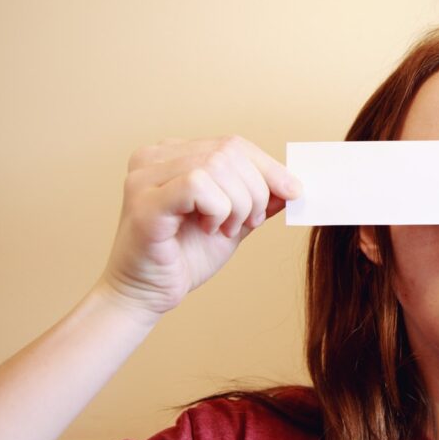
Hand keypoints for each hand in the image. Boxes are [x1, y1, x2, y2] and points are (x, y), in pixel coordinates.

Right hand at [97, 136, 300, 317]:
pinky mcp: (144, 202)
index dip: (269, 168)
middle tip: (248, 223)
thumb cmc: (185, 257)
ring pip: (217, 165)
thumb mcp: (234, 221)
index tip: (294, 192)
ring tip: (225, 229)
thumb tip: (293, 185)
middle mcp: (154, 157)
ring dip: (237, 204)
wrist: (147, 295)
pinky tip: (209, 229)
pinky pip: (197, 184)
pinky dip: (217, 209)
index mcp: (173, 155)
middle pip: (229, 152)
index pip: (234, 144)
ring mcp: (144, 177)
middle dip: (255, 191)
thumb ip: (259, 200)